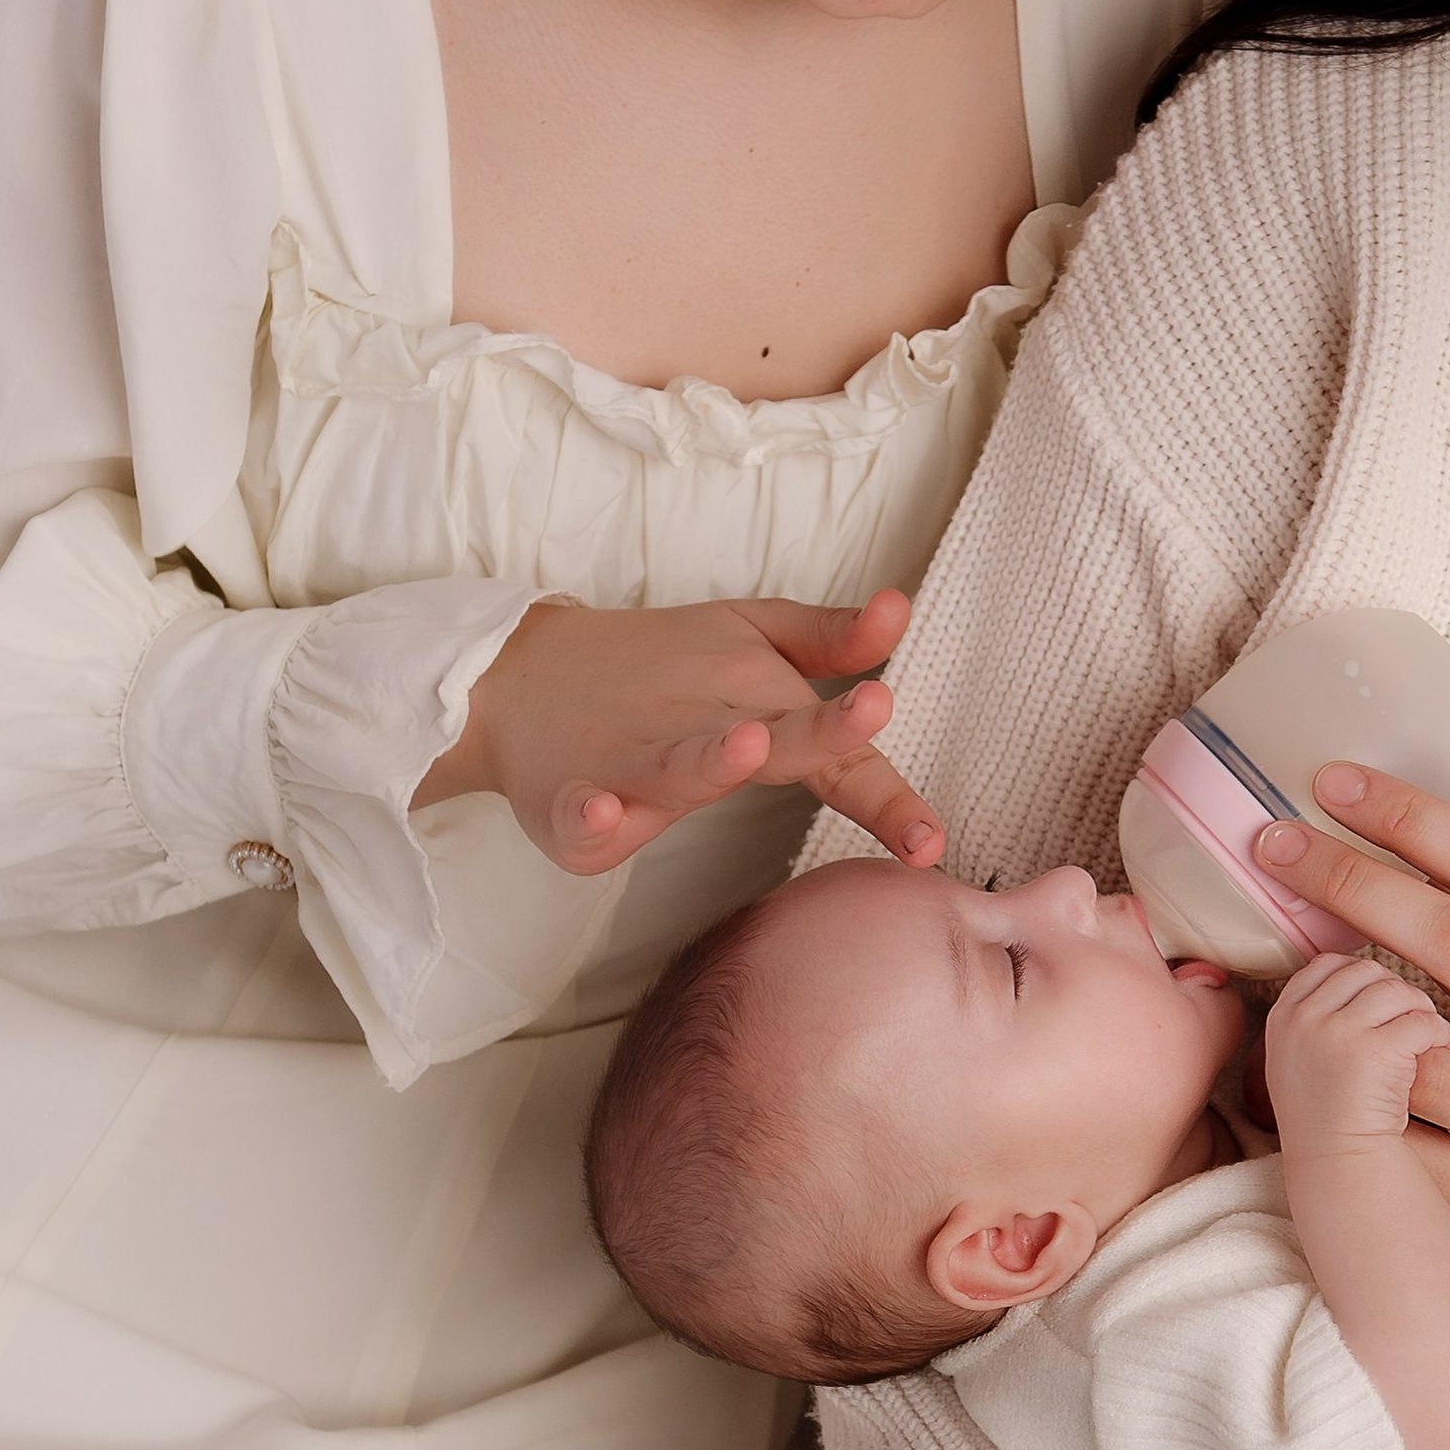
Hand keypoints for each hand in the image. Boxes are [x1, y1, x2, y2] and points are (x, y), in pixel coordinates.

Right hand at [417, 584, 943, 874]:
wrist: (518, 676)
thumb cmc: (658, 668)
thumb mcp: (752, 638)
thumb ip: (831, 640)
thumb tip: (902, 609)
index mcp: (758, 708)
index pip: (836, 754)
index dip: (886, 793)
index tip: (931, 840)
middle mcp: (704, 734)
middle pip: (772, 743)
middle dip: (822, 731)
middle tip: (872, 707)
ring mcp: (635, 763)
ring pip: (677, 769)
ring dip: (710, 759)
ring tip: (744, 744)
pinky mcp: (571, 799)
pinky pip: (582, 809)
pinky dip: (590, 810)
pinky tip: (602, 812)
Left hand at [1256, 768, 1449, 1414]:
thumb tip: (1413, 844)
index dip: (1410, 814)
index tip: (1332, 778)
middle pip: (1448, 941)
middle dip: (1347, 880)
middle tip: (1270, 842)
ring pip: (1413, 1056)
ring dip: (1336, 1008)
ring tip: (1283, 970)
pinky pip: (1400, 1155)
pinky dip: (1347, 1115)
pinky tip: (1296, 1077)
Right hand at [1264, 951, 1449, 1150]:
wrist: (1339, 1167)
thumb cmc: (1330, 1115)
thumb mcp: (1300, 1056)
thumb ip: (1316, 1012)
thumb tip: (1364, 970)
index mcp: (1284, 1015)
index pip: (1329, 964)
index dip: (1364, 980)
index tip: (1380, 1010)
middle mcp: (1304, 1018)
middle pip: (1368, 971)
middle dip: (1398, 995)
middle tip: (1410, 1028)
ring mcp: (1335, 1033)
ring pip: (1399, 991)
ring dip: (1423, 1013)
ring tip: (1426, 1044)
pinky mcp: (1373, 1052)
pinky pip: (1422, 1021)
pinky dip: (1439, 1036)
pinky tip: (1437, 1057)